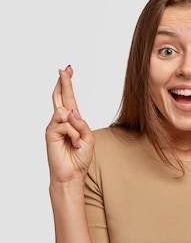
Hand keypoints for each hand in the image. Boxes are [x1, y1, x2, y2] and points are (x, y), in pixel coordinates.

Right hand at [45, 65, 94, 185]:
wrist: (72, 173)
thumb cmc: (80, 157)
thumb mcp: (88, 138)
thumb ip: (81, 124)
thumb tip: (70, 111)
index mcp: (73, 121)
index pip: (69, 99)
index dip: (68, 84)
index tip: (68, 70)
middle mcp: (62, 121)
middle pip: (61, 97)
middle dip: (63, 82)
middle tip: (64, 68)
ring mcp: (55, 126)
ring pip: (67, 112)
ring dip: (76, 129)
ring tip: (77, 142)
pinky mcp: (50, 132)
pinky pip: (65, 124)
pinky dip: (73, 134)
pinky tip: (73, 144)